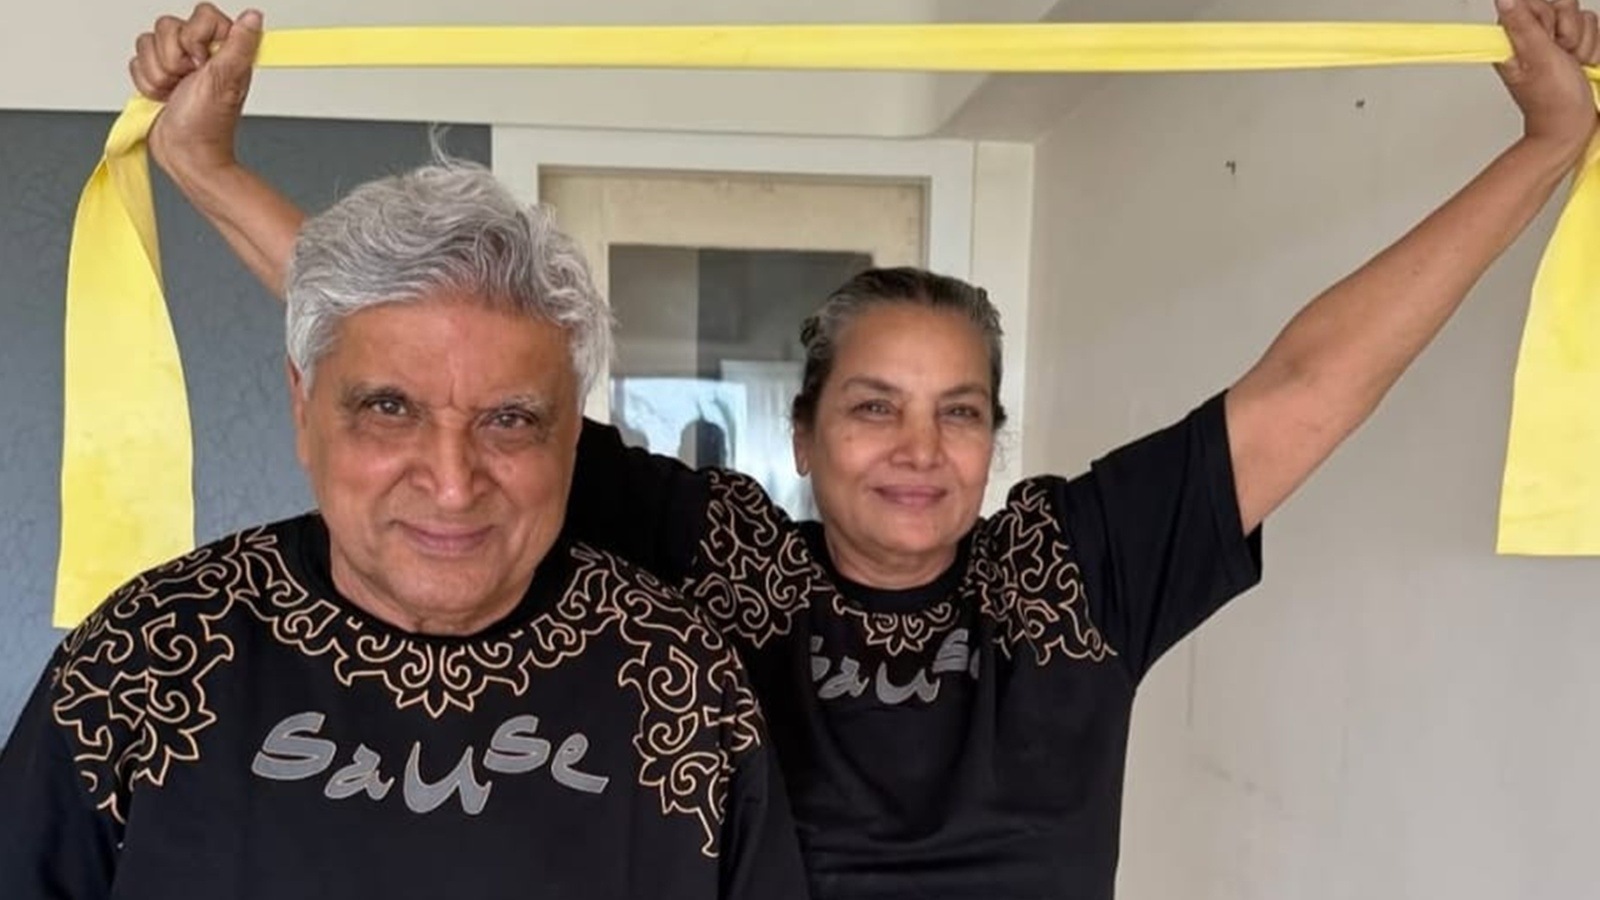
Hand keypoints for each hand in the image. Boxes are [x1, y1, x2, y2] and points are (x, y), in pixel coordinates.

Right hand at [129, 4, 262, 175]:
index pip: (202, 13)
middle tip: (187, 81)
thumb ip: (239, 43)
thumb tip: (253, 17)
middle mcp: (201, 52)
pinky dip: (146, 83)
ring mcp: (177, 63)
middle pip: (168, 26)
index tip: (202, 64)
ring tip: (175, 92)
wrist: (185, 153)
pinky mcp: (157, 74)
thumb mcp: (226, 78)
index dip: (194, 38)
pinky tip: (163, 97)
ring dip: (158, 74)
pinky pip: (136, 61)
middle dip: (173, 59)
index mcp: (224, 49)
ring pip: (147, 42)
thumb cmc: (207, 124)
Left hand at [1494, 0, 1599, 158]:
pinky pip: (1594, 31)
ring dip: (1582, 43)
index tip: (1548, 38)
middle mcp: (1535, 36)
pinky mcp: (1576, 47)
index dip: (1548, 16)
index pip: (1536, 0)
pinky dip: (1593, 49)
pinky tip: (1582, 65)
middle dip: (1569, 30)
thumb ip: (1523, 24)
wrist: (1572, 126)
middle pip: (1562, 4)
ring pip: (1582, 18)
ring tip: (1571, 64)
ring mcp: (1557, 41)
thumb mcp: (1537, 57)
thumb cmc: (1552, 100)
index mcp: (1515, 36)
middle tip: (1561, 53)